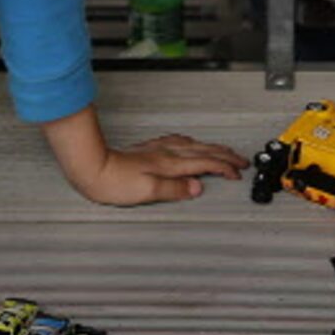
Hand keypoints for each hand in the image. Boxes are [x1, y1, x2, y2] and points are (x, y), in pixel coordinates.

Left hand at [72, 132, 248, 206]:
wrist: (92, 167)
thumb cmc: (115, 182)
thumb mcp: (148, 191)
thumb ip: (175, 189)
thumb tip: (197, 187)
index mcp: (170, 165)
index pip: (205, 164)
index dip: (224, 168)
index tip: (237, 174)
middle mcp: (166, 154)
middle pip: (203, 151)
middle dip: (225, 155)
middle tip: (241, 161)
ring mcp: (158, 149)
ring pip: (193, 145)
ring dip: (212, 148)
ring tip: (223, 152)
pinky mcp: (149, 150)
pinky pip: (179, 142)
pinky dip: (193, 144)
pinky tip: (190, 144)